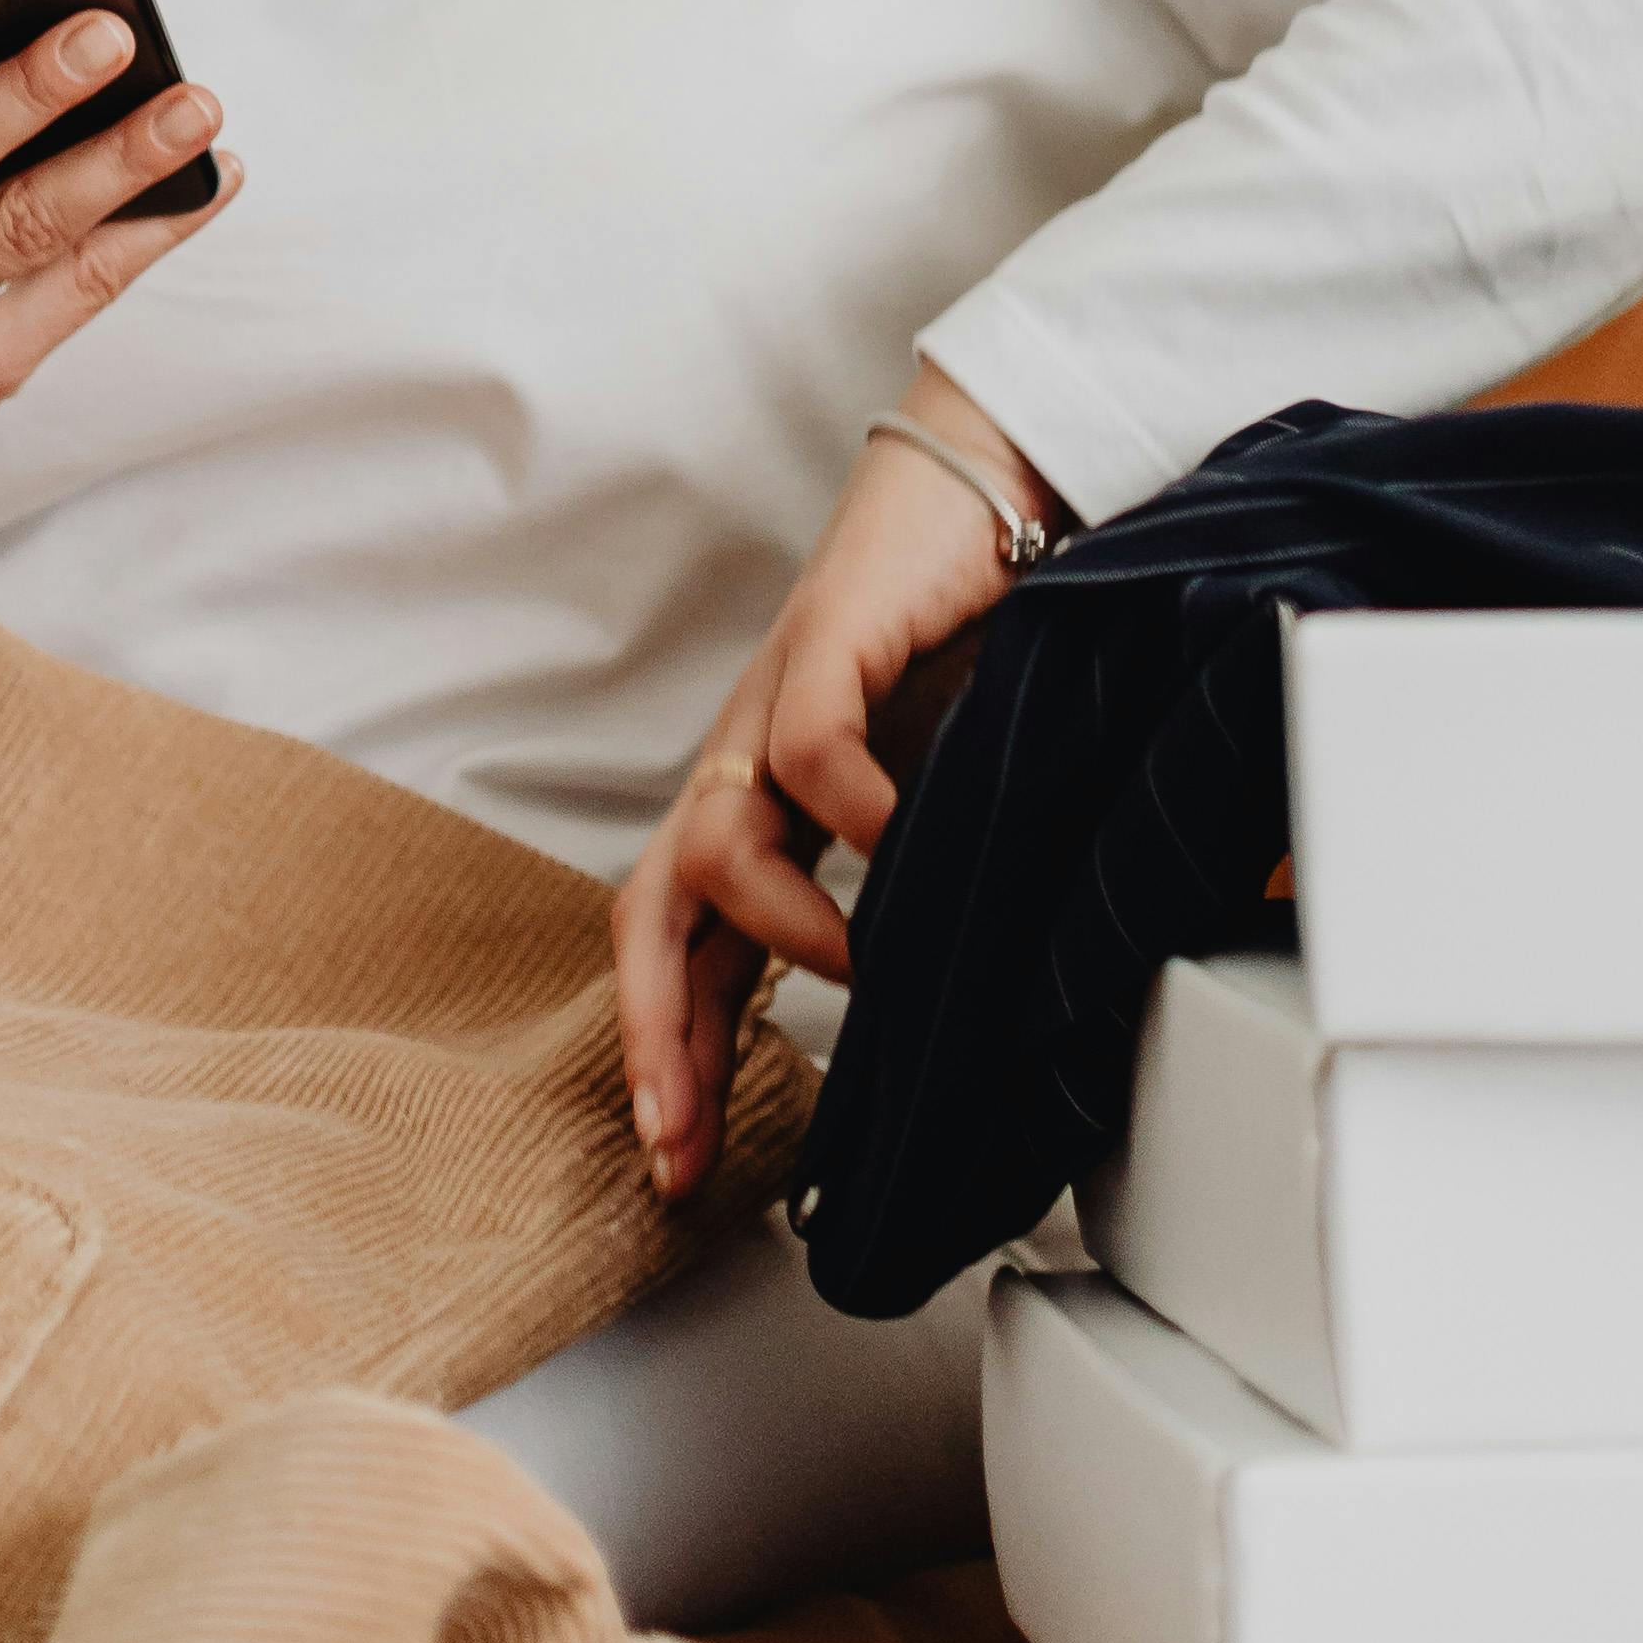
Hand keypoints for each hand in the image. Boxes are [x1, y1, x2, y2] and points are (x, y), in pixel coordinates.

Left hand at [610, 365, 1068, 1203]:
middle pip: (653, 910)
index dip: (678, 1059)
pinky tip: (897, 850)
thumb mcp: (948, 794)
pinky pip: (804, 745)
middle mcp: (750, 764)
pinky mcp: (829, 638)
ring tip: (858, 971)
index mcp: (769, 810)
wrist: (990, 477)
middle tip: (676, 1134)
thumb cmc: (975, 637)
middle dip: (654, 1033)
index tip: (679, 1165)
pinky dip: (846, 812)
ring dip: (781, 931)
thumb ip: (937, 887)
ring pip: (711, 843)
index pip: (688, 951)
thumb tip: (978, 1010)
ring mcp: (779, 702)